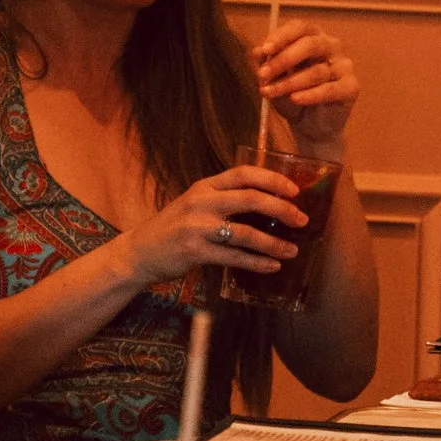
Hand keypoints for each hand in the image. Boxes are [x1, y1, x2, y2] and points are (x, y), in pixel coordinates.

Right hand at [122, 161, 312, 288]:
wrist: (139, 252)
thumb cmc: (173, 228)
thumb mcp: (195, 204)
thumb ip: (223, 200)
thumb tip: (267, 205)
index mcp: (204, 186)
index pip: (243, 173)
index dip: (272, 179)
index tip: (294, 189)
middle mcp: (201, 202)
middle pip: (250, 199)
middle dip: (281, 209)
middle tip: (301, 220)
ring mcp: (197, 227)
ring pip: (245, 233)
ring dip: (273, 243)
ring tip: (292, 251)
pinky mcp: (195, 252)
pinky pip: (233, 258)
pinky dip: (256, 262)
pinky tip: (272, 266)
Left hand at [253, 20, 356, 151]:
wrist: (310, 125)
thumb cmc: (292, 95)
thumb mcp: (274, 79)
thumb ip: (266, 64)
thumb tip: (257, 53)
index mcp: (312, 36)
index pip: (299, 28)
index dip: (281, 37)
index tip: (263, 51)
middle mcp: (331, 46)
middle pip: (310, 44)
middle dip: (283, 59)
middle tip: (262, 74)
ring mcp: (344, 65)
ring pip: (316, 71)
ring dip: (289, 83)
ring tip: (269, 93)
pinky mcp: (351, 87)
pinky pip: (329, 89)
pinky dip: (310, 95)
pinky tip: (294, 99)